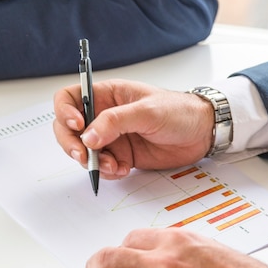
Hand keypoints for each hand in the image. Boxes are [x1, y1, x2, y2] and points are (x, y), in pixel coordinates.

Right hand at [53, 79, 213, 179]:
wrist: (202, 133)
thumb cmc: (179, 111)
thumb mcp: (147, 111)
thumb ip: (115, 122)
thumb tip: (87, 136)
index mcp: (107, 95)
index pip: (70, 98)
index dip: (65, 112)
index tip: (77, 125)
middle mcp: (104, 115)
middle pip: (69, 129)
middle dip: (72, 144)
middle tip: (84, 156)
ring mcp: (112, 137)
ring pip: (84, 151)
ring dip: (93, 162)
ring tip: (113, 165)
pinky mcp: (121, 155)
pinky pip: (103, 166)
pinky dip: (108, 171)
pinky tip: (123, 169)